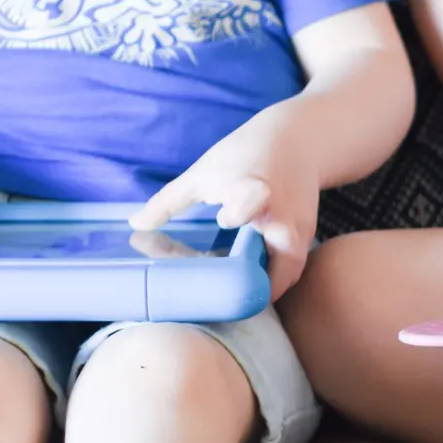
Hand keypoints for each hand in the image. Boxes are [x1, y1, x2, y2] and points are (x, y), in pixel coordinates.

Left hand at [131, 111, 316, 300]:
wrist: (298, 140)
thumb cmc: (245, 153)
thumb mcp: (203, 173)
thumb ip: (169, 202)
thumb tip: (135, 227)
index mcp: (252, 190)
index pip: (250, 202)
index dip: (238, 211)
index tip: (224, 218)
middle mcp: (282, 215)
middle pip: (277, 263)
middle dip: (251, 288)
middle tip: (218, 302)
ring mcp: (300, 229)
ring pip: (286, 275)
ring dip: (261, 288)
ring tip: (230, 299)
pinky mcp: (307, 237)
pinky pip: (291, 268)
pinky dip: (271, 277)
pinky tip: (246, 283)